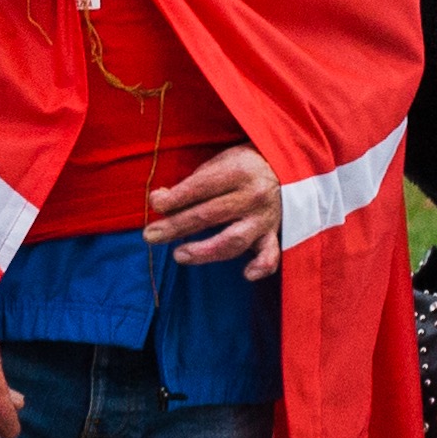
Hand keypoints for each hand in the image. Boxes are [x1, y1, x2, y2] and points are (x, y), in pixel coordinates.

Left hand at [150, 144, 284, 278]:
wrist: (286, 169)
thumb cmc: (243, 167)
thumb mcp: (217, 163)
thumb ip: (189, 184)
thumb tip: (158, 200)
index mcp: (237, 172)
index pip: (199, 188)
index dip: (174, 198)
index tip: (154, 204)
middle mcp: (253, 196)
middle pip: (209, 216)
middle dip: (176, 227)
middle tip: (150, 236)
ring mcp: (265, 218)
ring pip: (234, 240)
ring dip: (205, 251)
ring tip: (179, 255)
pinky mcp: (274, 233)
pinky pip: (271, 254)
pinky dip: (261, 266)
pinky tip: (246, 274)